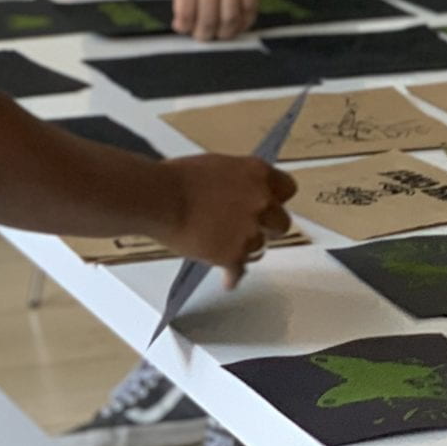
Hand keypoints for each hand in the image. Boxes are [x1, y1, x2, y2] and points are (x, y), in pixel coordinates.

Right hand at [159, 155, 298, 289]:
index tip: (269, 203)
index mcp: (257, 173)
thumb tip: (243, 194)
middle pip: (281, 222)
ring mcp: (250, 230)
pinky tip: (227, 279)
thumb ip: (240, 181)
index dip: (276, 198)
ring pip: (261, 247)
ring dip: (245, 247)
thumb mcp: (217, 166)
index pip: (287, 188)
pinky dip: (231, 275)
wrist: (158, 198)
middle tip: (249, 227)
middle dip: (266, 226)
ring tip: (223, 243)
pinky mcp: (235, 255)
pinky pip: (240, 271)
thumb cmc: (178, 179)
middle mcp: (261, 201)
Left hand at [171, 0, 262, 41]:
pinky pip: (249, 8)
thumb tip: (183, 17)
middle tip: (204, 37)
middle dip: (205, 35)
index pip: (185, 12)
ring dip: (225, 33)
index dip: (185, 27)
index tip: (185, 29)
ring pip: (230, 19)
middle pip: (208, 20)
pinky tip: (239, 23)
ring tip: (221, 33)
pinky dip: (245, 22)